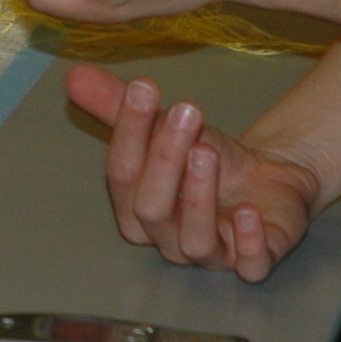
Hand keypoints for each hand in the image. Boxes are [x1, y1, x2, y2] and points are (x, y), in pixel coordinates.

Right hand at [66, 63, 321, 280]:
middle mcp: (166, 239)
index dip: (130, 132)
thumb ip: (119, 104)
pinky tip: (248, 212)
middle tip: (186, 112)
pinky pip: (249, 266)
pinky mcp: (255, 262)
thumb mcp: (164, 125)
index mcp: (134, 209)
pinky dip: (248, 242)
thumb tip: (74, 75)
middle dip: (164, 159)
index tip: (144, 88)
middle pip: (151, 209)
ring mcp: (210, 254)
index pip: (120, 175)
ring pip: (194, 240)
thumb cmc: (206, 157)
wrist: (266, 179)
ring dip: (198, 195)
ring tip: (207, 150)